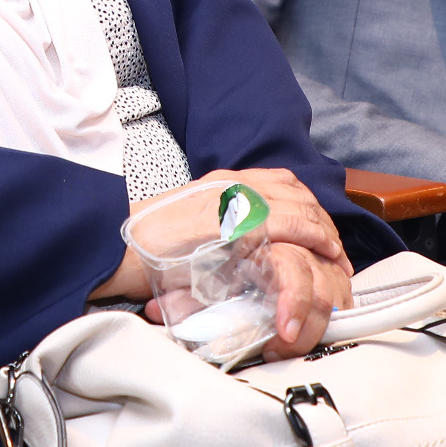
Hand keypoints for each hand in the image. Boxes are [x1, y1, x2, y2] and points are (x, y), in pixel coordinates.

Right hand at [92, 168, 356, 358]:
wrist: (109, 248)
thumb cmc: (142, 247)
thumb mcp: (187, 227)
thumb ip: (219, 230)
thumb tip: (248, 250)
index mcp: (221, 183)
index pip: (281, 183)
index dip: (309, 209)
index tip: (322, 235)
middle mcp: (229, 186)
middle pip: (296, 194)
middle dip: (323, 226)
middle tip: (336, 256)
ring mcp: (230, 202)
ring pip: (296, 209)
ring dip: (321, 236)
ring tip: (333, 263)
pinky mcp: (229, 225)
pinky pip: (281, 228)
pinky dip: (306, 241)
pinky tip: (317, 259)